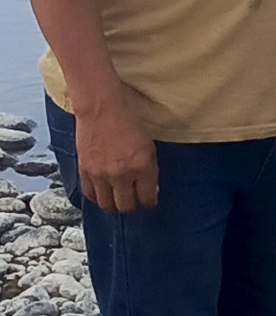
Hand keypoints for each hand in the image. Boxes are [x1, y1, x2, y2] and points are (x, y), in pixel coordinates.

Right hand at [74, 90, 157, 214]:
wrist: (101, 108)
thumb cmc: (128, 123)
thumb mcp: (148, 147)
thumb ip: (149, 171)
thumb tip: (150, 191)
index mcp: (142, 168)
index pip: (147, 199)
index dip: (149, 202)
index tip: (148, 199)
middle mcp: (122, 175)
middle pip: (126, 207)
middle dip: (132, 205)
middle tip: (133, 199)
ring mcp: (101, 175)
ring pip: (107, 205)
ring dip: (113, 204)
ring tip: (117, 197)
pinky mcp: (85, 171)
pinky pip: (90, 195)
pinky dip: (97, 197)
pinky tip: (102, 192)